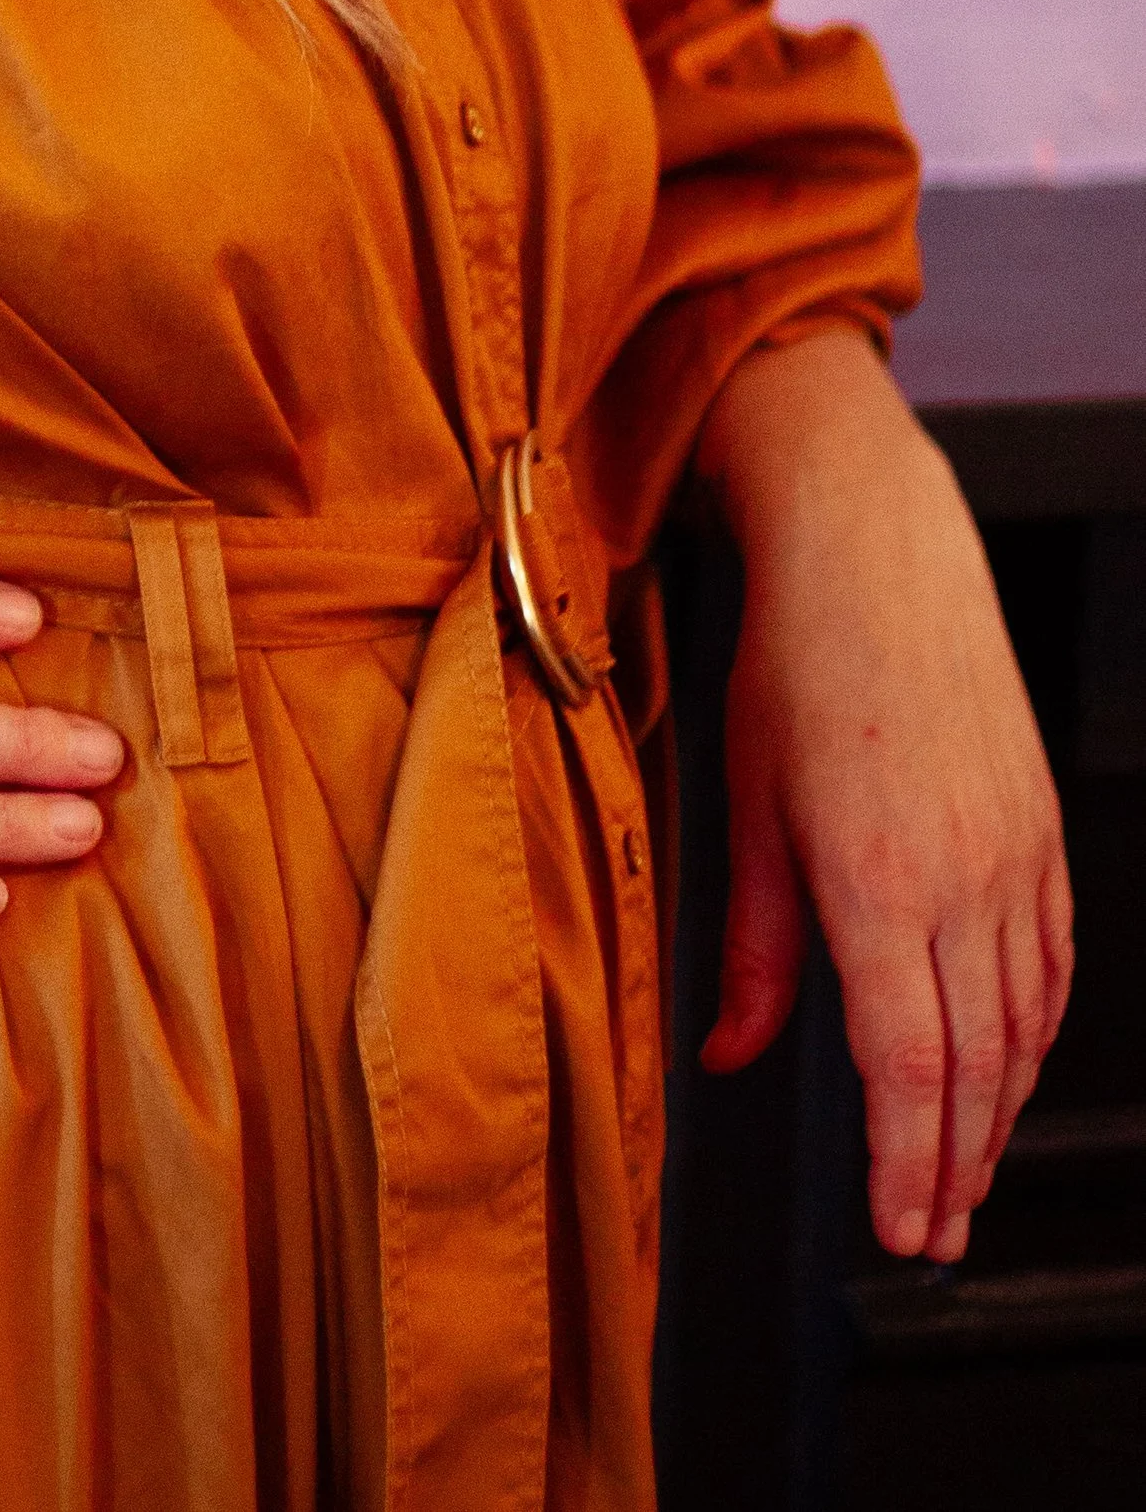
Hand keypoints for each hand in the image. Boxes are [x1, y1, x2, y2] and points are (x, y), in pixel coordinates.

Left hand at [695, 331, 1073, 1259]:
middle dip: (955, 1166)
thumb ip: (750, 944)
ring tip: (966, 1173)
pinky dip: (1034, 1030)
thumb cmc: (796, 657)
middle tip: (933, 1231)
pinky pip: (1051, 959)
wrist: (872, 548)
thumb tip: (729, 1050)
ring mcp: (1014, 853)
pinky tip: (1011, 1063)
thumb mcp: (748, 805)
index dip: (906, 1165)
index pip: (906, 1068)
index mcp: (877, 881)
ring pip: (1022, 1024)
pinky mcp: (1039, 827)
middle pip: (975, 1066)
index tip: (900, 1227)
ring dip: (998, 1112)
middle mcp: (962, 877)